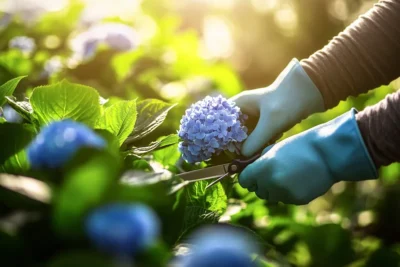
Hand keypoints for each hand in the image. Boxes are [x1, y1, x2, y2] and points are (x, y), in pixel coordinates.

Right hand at [230, 59, 324, 156]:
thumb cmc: (288, 101)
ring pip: (245, 138)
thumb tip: (242, 156)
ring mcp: (253, 118)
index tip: (226, 151)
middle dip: (239, 144)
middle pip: (232, 133)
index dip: (221, 137)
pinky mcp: (263, 125)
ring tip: (267, 140)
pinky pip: (257, 139)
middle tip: (248, 152)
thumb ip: (255, 141)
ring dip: (254, 144)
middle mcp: (243, 111)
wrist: (310, 93)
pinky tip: (275, 137)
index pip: (220, 123)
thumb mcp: (270, 123)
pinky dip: (263, 142)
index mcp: (239, 105)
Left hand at [239, 109, 376, 204]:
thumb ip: (259, 161)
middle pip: (257, 190)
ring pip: (270, 196)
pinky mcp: (297, 200)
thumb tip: (248, 170)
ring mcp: (285, 194)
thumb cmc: (300, 146)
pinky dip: (288, 192)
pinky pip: (285, 199)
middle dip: (261, 183)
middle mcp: (271, 183)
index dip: (248, 176)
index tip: (253, 172)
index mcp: (263, 168)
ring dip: (273, 189)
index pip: (244, 181)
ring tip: (287, 175)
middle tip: (272, 172)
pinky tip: (298, 180)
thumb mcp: (274, 148)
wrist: (328, 154)